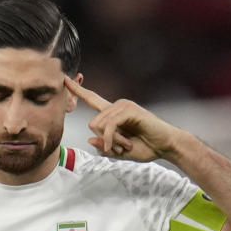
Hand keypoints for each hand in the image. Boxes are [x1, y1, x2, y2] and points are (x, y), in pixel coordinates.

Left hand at [64, 76, 182, 161]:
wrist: (166, 146)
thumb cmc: (145, 147)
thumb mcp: (119, 151)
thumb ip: (104, 147)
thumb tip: (89, 139)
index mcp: (112, 113)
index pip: (91, 98)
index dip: (77, 90)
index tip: (64, 79)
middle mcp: (116, 106)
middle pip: (92, 124)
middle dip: (104, 141)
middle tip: (121, 147)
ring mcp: (123, 105)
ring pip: (99, 126)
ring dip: (112, 142)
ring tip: (127, 145)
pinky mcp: (129, 110)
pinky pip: (109, 126)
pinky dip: (112, 139)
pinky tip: (122, 147)